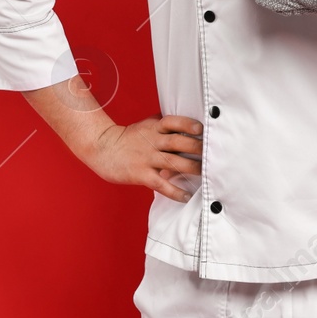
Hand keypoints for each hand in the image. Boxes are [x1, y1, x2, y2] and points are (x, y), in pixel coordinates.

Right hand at [85, 115, 202, 202]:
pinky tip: (186, 196)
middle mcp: (152, 141)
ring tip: (206, 173)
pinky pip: (161, 184)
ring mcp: (147, 158)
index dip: (188, 124)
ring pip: (173, 162)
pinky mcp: (141, 174)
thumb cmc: (129, 137)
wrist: (103, 148)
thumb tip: (190, 123)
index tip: (202, 129)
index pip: (173, 121)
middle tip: (213, 153)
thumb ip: (165, 124)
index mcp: (154, 127)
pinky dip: (175, 191)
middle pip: (178, 142)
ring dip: (192, 168)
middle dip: (197, 147)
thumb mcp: (146, 125)